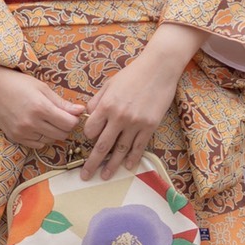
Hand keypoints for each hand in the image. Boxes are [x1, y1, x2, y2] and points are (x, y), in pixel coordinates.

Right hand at [0, 60, 84, 148]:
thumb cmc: (16, 83)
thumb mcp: (42, 88)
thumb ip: (61, 103)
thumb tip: (81, 111)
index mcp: (40, 108)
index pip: (69, 123)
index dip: (74, 119)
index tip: (71, 113)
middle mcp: (31, 123)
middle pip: (62, 134)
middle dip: (65, 126)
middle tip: (60, 116)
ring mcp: (21, 132)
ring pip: (50, 140)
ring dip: (53, 132)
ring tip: (46, 119)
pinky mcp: (14, 137)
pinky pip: (37, 144)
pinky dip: (41, 137)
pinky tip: (37, 126)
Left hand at [80, 23, 201, 179]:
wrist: (159, 68)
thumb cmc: (131, 75)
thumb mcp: (108, 85)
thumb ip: (96, 102)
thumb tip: (86, 116)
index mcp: (105, 106)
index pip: (90, 130)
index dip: (88, 136)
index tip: (90, 138)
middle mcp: (119, 117)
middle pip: (102, 146)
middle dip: (92, 163)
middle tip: (85, 176)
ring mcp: (136, 123)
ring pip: (120, 150)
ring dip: (112, 165)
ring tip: (105, 177)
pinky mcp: (150, 125)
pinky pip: (139, 146)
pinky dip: (133, 158)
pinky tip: (127, 166)